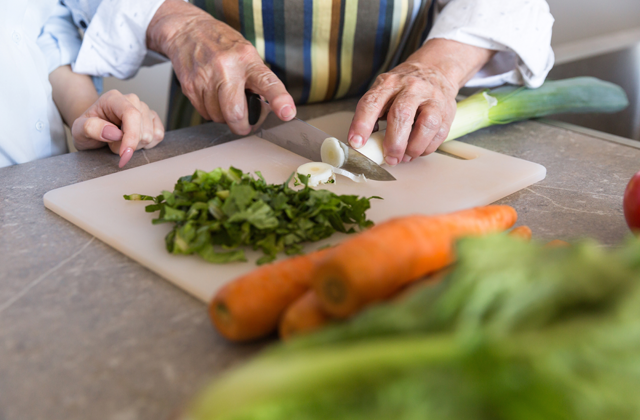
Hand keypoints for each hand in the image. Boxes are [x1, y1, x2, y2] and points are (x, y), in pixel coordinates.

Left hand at [71, 90, 163, 167]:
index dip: (131, 136)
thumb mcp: (78, 130)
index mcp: (114, 98)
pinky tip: (134, 142)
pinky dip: (147, 145)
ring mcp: (145, 109)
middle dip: (128, 144)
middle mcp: (132, 100)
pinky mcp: (153, 119)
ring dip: (135, 146)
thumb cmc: (87, 128)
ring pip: (151, 135)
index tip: (124, 154)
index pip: (131, 114)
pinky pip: (159, 136)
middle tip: (112, 144)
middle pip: (143, 129)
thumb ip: (91, 128)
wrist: (92, 129)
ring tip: (121, 142)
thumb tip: (114, 132)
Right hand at [147, 0, 295, 134]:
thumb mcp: (246, 54)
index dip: (279, 100)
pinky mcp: (190, 86)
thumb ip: (257, 80)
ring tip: (223, 98)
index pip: (267, 82)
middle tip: (244, 126)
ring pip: (218, 117)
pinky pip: (204, 113)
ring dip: (223, 116)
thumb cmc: (222, 45)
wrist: (188, 30)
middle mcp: (227, 68)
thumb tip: (265, 110)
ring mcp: (206, 77)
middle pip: (235, 113)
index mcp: (247, 60)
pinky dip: (209, 111)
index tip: (287, 113)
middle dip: (241, 126)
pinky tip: (210, 95)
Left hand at [348, 39, 494, 164]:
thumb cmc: (403, 89)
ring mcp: (432, 98)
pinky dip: (427, 148)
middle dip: (394, 142)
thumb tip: (363, 144)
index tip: (356, 144)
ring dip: (414, 147)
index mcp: (388, 83)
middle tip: (390, 158)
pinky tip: (418, 150)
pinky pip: (439, 134)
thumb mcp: (384, 92)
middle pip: (401, 114)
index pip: (371, 103)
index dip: (362, 124)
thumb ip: (373, 115)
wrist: (435, 71)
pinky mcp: (447, 110)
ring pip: (426, 125)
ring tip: (405, 157)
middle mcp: (411, 87)